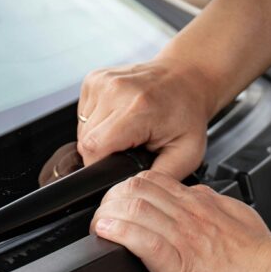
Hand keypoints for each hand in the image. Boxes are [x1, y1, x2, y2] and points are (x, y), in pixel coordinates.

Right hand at [77, 57, 217, 179]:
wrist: (186, 78)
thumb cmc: (187, 114)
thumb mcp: (187, 154)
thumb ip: (160, 177)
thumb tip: (135, 192)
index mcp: (138, 108)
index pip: (94, 147)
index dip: (101, 166)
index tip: (118, 167)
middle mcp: (116, 90)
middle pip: (85, 141)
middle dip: (104, 154)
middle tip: (131, 148)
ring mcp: (102, 81)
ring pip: (82, 128)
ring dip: (101, 138)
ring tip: (129, 131)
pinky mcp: (94, 79)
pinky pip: (83, 114)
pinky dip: (99, 123)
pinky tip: (120, 118)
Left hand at [91, 171, 270, 271]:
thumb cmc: (264, 259)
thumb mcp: (239, 217)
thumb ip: (214, 206)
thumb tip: (197, 197)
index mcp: (202, 204)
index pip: (153, 180)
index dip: (127, 189)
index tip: (118, 204)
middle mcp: (190, 215)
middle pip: (136, 188)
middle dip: (111, 199)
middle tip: (104, 216)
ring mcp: (184, 238)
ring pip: (134, 207)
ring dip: (109, 215)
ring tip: (100, 226)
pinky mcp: (180, 265)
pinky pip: (143, 240)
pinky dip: (119, 233)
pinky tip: (108, 234)